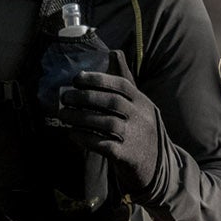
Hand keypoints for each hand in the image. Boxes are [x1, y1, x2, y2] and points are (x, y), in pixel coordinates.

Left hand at [58, 58, 167, 196]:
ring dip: (80, 117)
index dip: (99, 79)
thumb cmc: (140, 131)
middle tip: (65, 97)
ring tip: (63, 114)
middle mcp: (142, 118)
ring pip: (106, 123)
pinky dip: (86, 138)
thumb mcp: (138, 105)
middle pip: (113, 102)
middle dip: (86, 97)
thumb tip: (113, 52)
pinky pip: (104, 145)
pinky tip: (73, 133)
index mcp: (143, 102)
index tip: (77, 78)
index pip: (122, 85)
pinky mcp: (128, 157)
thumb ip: (124, 82)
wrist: (158, 168)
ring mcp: (136, 137)